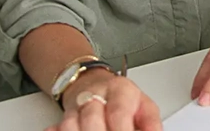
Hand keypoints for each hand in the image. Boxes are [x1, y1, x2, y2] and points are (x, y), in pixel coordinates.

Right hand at [47, 70, 161, 130]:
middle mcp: (95, 96)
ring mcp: (77, 106)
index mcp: (120, 90)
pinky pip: (58, 127)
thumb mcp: (144, 106)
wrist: (93, 84)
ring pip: (71, 124)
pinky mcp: (64, 117)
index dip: (121, 130)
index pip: (119, 112)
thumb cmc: (122, 99)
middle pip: (92, 119)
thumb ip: (151, 124)